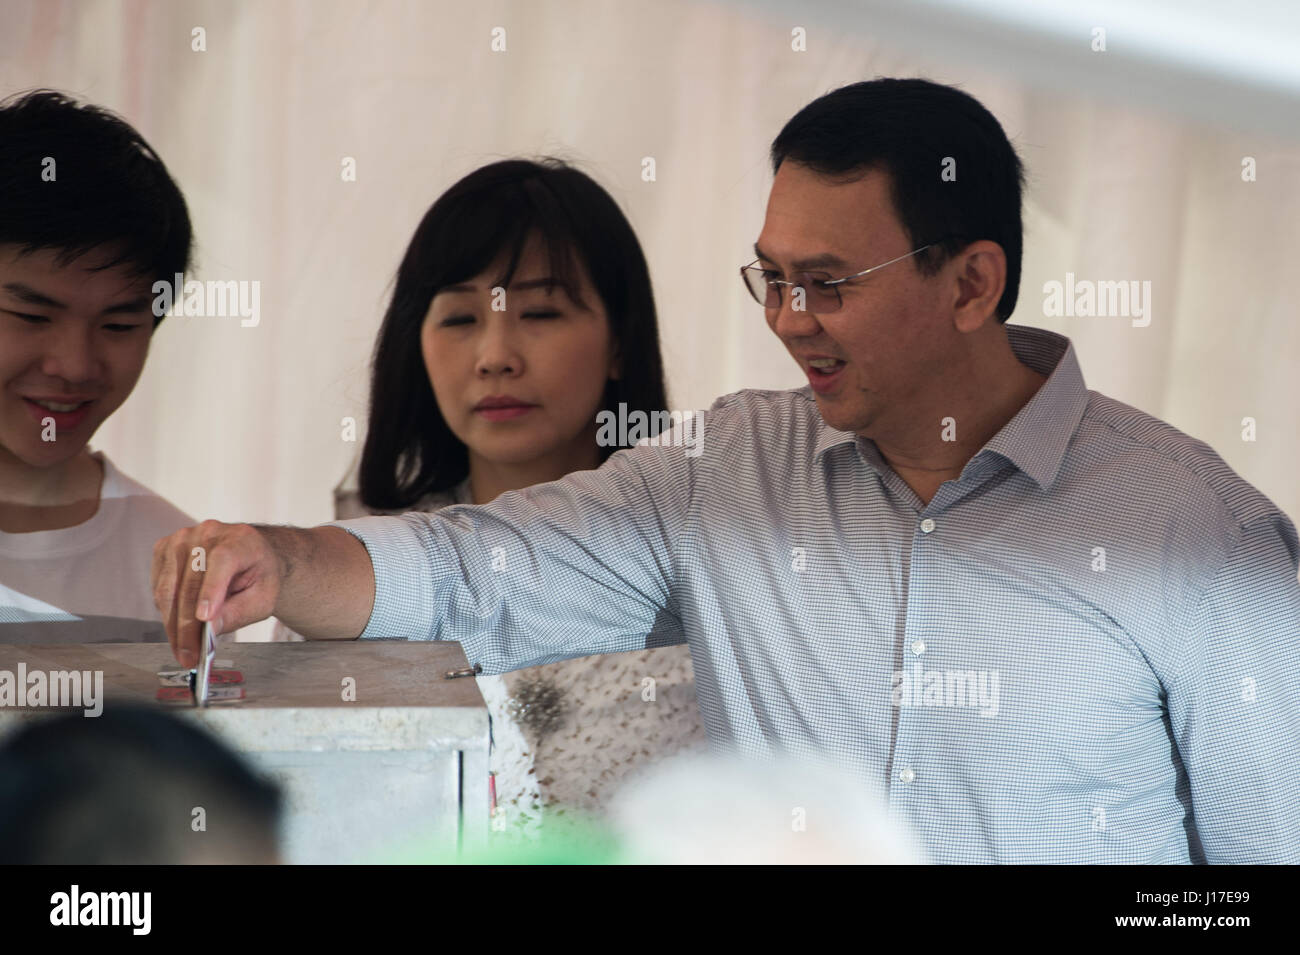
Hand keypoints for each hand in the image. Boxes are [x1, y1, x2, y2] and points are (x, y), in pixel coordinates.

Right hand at [151, 520, 282, 665]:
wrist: (251, 555)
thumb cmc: (259, 575)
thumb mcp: (263, 598)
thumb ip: (238, 612)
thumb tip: (209, 629)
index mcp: (240, 540)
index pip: (221, 561)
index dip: (211, 590)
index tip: (204, 619)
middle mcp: (208, 533)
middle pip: (190, 583)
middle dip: (188, 626)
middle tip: (189, 655)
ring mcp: (182, 539)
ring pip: (168, 589)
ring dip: (172, 625)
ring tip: (182, 650)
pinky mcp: (164, 549)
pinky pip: (159, 587)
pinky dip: (166, 611)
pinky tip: (178, 626)